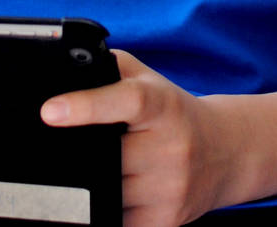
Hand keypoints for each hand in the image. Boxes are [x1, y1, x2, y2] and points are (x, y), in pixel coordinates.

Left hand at [40, 49, 235, 226]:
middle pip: (106, 157)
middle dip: (86, 155)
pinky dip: (107, 209)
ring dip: (96, 184)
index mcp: (162, 104)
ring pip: (107, 193)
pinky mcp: (168, 220)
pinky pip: (119, 221)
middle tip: (79, 149)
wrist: (227, 152)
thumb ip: (107, 66)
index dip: (86, 106)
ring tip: (106, 169)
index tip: (50, 112)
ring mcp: (172, 187)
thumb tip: (60, 70)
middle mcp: (172, 146)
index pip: (127, 101)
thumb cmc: (174, 112)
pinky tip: (116, 193)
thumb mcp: (149, 79)